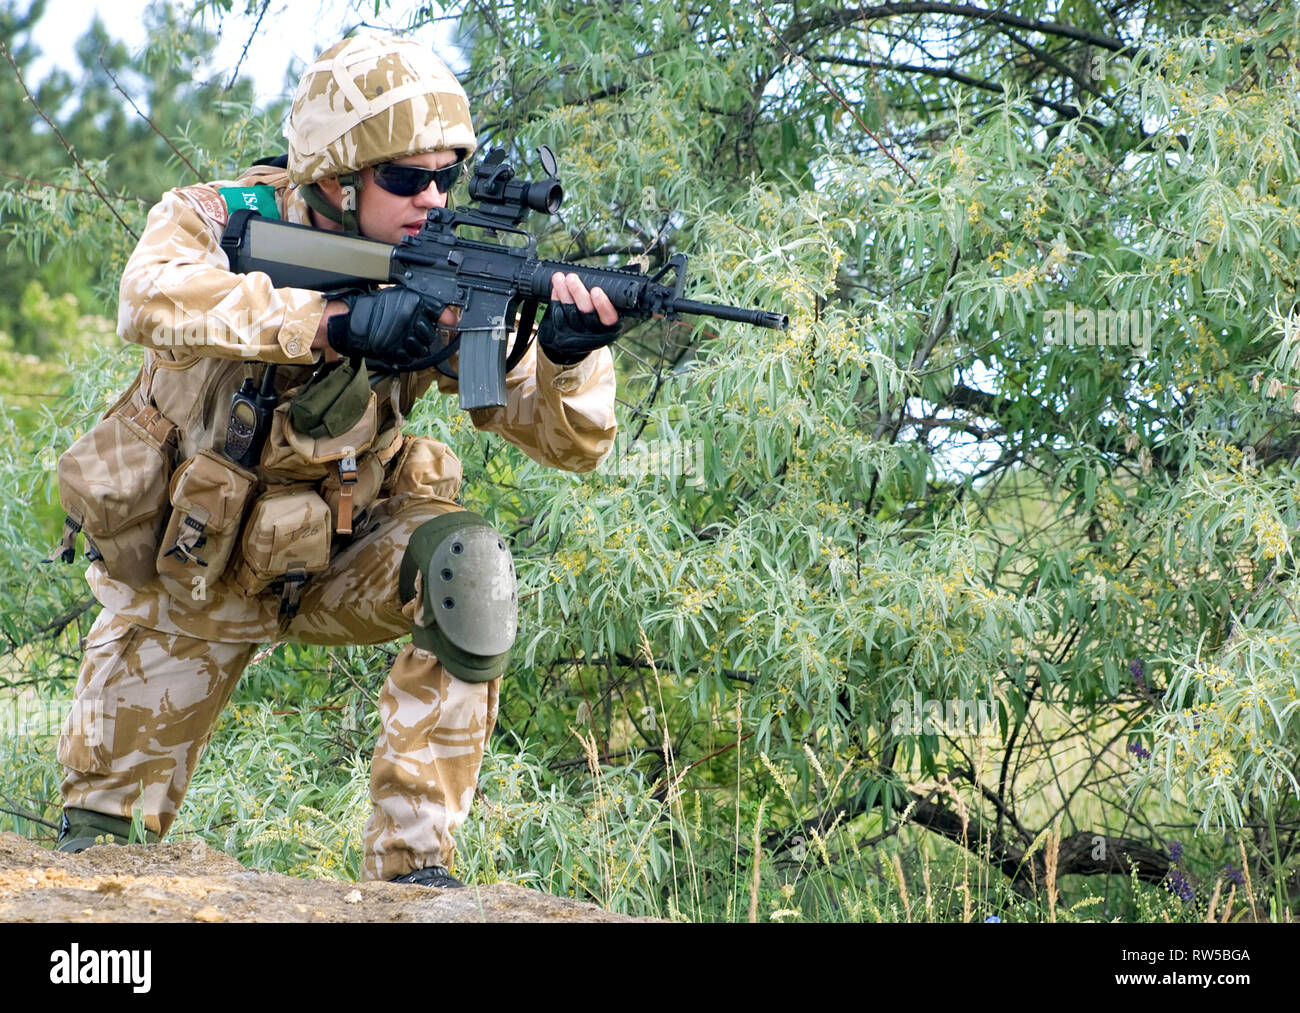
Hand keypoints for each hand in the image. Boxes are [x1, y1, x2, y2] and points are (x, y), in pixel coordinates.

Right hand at [326, 286, 448, 369]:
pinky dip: (403, 355)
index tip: (441, 323)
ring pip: (422, 348)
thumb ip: (430, 307)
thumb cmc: (374, 308)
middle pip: (430, 333)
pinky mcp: (393, 349)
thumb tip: (455, 320)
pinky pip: (409, 358)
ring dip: (414, 346)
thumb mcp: (402, 298)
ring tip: (402, 339)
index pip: (439, 311)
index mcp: (413, 301)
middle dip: (423, 334)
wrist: (348, 321)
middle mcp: (409, 317)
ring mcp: (402, 334)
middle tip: (410, 330)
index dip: (440, 319)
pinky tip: (396, 346)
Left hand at [537, 272, 620, 365]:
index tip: (596, 290)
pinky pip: (558, 316)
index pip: (609, 317)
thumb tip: (636, 266)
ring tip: (559, 277)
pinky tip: (555, 288)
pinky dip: (556, 300)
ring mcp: (578, 335)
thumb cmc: (601, 314)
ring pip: (569, 313)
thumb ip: (620, 286)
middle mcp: (595, 333)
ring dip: (563, 293)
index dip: (603, 304)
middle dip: (578, 293)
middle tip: (572, 278)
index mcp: (612, 326)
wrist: (583, 339)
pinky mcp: (563, 335)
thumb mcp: (614, 304)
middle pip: (586, 313)